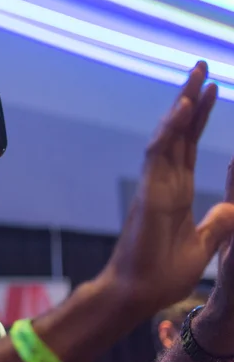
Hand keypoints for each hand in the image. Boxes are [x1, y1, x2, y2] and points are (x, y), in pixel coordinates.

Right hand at [99, 61, 233, 316]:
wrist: (138, 294)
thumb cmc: (162, 274)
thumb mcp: (203, 245)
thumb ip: (218, 223)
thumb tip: (233, 206)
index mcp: (177, 192)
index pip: (188, 146)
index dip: (199, 118)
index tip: (211, 91)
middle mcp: (165, 183)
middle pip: (179, 133)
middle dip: (190, 100)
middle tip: (200, 67)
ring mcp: (155, 186)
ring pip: (168, 137)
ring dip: (182, 105)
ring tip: (197, 75)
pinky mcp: (149, 195)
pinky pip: (158, 156)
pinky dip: (169, 131)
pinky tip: (182, 108)